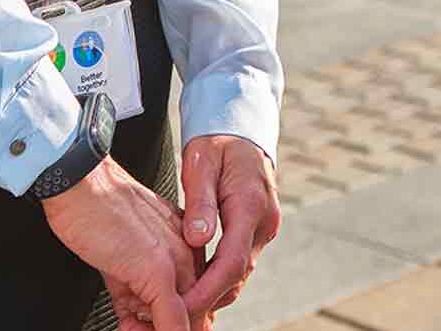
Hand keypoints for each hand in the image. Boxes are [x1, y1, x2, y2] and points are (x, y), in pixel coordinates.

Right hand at [41, 158, 199, 330]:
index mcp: (184, 245)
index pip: (191, 299)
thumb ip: (132, 292)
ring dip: (153, 330)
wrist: (80, 183)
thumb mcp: (120, 258)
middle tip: (134, 328)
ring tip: (128, 326)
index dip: (170, 321)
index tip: (145, 325)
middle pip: (192, 312)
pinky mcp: (160, 271)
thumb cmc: (94, 211)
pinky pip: (172, 320)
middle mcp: (188, 253)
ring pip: (184, 321)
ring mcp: (177, 263)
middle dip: (159, 326)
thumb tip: (134, 322)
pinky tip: (132, 330)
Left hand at [179, 134, 281, 317]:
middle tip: (176, 313)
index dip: (207, 290)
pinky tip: (195, 283)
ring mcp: (264, 227)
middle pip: (237, 274)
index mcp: (250, 204)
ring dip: (214, 290)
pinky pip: (239, 260)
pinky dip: (219, 276)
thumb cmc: (217, 142)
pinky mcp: (257, 229)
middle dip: (208, 298)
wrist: (238, 128)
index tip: (183, 306)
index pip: (232, 262)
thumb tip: (197, 239)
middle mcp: (264, 221)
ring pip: (239, 271)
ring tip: (180, 303)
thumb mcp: (201, 164)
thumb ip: (200, 203)